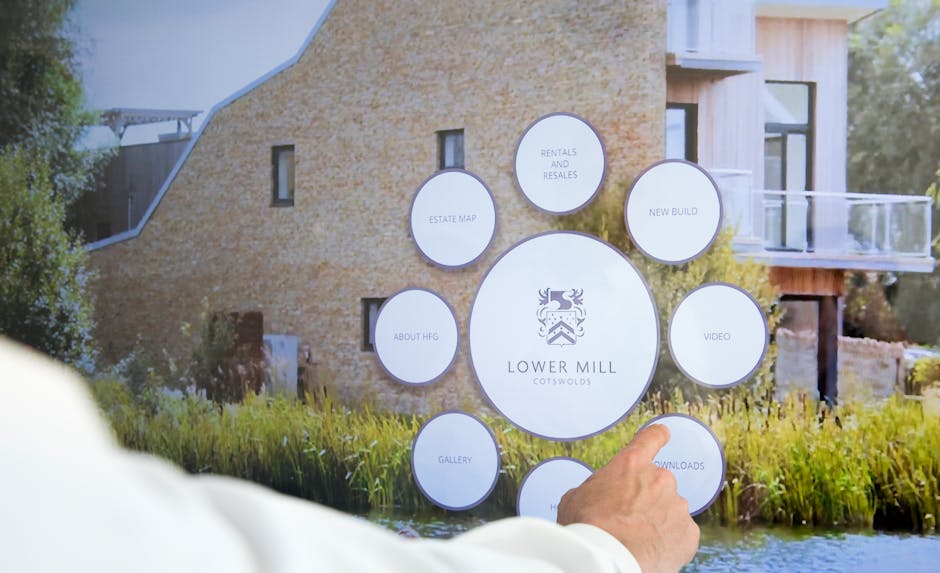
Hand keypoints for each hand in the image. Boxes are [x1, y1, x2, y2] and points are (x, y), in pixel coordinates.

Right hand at [557, 424, 699, 572]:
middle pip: (658, 483)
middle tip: (628, 519)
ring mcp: (678, 505)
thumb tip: (599, 495)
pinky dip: (669, 542)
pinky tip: (651, 550)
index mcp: (631, 464)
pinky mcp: (689, 533)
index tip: (663, 433)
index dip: (657, 436)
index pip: (650, 439)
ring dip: (658, 520)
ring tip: (636, 539)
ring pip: (670, 510)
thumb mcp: (577, 497)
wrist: (608, 559)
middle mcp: (660, 479)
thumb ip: (597, 487)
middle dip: (647, 498)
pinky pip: (681, 534)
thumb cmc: (588, 528)